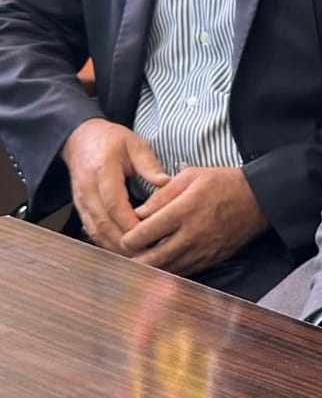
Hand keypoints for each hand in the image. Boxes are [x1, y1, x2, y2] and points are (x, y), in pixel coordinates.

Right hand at [59, 118, 169, 250]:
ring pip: (96, 231)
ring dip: (115, 247)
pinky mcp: (81, 208)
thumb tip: (165, 182)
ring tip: (138, 258)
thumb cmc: (111, 141)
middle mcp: (88, 190)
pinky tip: (123, 252)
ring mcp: (82, 201)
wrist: (80, 139)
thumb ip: (149, 164)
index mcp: (102, 172)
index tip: (148, 235)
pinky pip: (92, 231)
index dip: (130, 222)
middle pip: (104, 223)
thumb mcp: (134, 144)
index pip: (114, 204)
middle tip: (148, 254)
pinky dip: (107, 244)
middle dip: (125, 242)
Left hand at [119, 166, 268, 275]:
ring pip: (167, 270)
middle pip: (152, 260)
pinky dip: (169, 271)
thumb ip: (161, 195)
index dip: (126, 239)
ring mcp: (203, 250)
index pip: (143, 235)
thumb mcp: (190, 176)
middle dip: (134, 260)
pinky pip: (185, 272)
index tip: (124, 237)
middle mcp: (192, 235)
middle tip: (126, 255)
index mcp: (184, 211)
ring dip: (150, 268)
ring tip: (140, 261)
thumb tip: (137, 214)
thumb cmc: (224, 183)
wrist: (260, 199)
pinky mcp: (212, 259)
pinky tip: (162, 264)